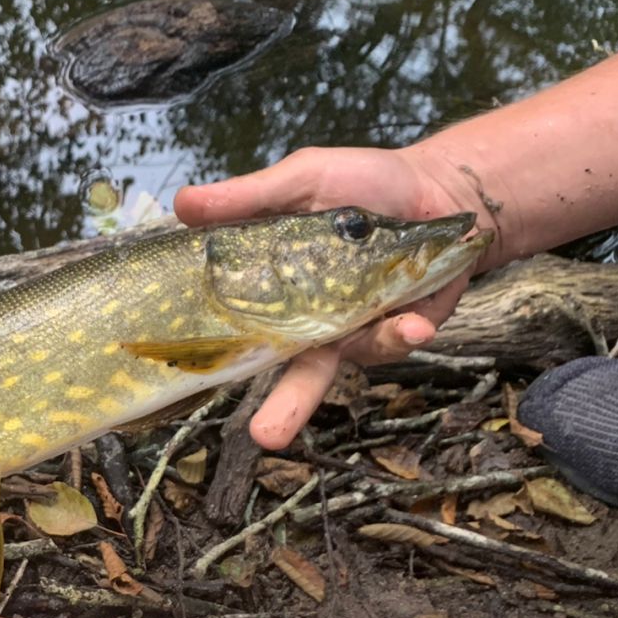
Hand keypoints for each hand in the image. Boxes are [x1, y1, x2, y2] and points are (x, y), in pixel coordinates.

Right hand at [174, 145, 494, 447]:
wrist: (436, 188)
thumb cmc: (361, 185)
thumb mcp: (302, 180)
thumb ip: (248, 198)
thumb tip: (181, 205)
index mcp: (278, 293)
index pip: (240, 332)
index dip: (218, 357)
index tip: (193, 377)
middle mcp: (314, 324)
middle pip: (293, 375)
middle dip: (282, 410)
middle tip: (264, 437)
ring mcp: (358, 331)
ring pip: (358, 361)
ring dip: (374, 350)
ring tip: (404, 331)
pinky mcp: (403, 329)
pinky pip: (398, 341)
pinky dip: (408, 332)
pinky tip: (417, 323)